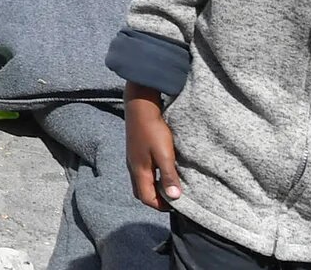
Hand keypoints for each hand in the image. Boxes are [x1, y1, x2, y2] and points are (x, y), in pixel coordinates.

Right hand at [124, 85, 184, 208]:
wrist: (140, 106)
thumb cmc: (153, 130)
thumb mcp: (164, 154)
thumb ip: (168, 176)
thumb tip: (174, 197)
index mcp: (139, 171)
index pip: (146, 198)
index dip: (161, 206)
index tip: (177, 205)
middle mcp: (133, 167)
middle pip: (141, 192)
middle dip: (156, 199)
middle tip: (173, 198)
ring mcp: (133, 158)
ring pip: (141, 182)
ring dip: (154, 188)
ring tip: (170, 185)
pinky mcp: (135, 151)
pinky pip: (142, 172)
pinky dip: (152, 178)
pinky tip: (162, 170)